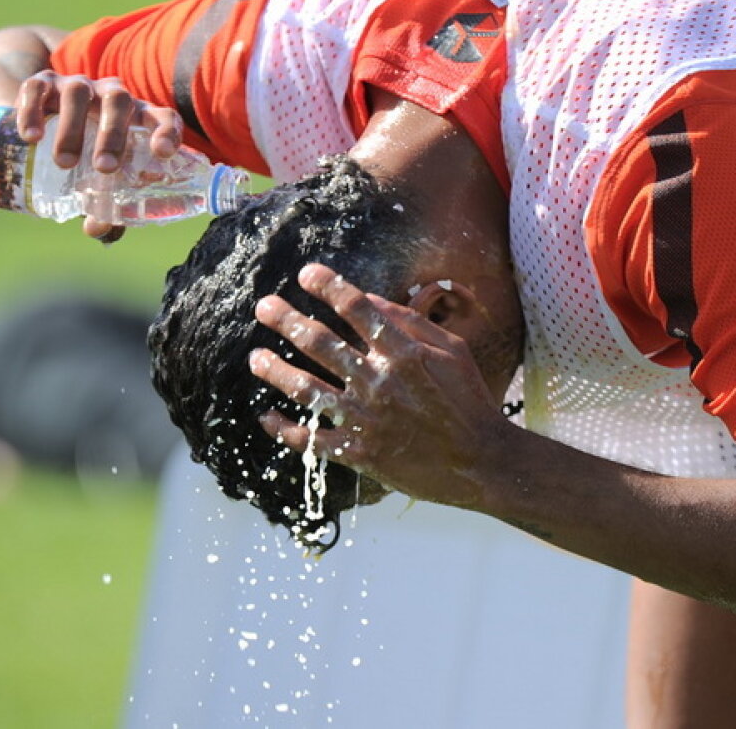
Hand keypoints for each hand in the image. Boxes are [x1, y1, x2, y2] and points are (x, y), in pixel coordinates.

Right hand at [14, 71, 183, 241]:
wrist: (47, 111)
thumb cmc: (88, 153)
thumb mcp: (101, 177)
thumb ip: (106, 206)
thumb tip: (98, 230)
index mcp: (138, 118)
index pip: (163, 117)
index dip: (167, 132)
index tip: (162, 153)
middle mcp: (111, 95)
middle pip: (119, 103)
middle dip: (113, 135)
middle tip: (104, 168)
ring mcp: (78, 85)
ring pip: (78, 94)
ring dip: (72, 128)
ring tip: (64, 162)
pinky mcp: (44, 82)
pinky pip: (37, 87)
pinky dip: (32, 110)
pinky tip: (31, 137)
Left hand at [248, 262, 508, 508]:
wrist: (480, 461)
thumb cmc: (469, 400)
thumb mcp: (452, 351)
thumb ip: (411, 323)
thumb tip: (371, 299)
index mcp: (404, 352)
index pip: (358, 309)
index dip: (329, 287)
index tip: (306, 274)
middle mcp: (379, 381)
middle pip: (321, 343)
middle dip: (287, 320)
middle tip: (263, 307)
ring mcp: (367, 419)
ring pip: (307, 390)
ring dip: (275, 370)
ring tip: (255, 358)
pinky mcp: (360, 453)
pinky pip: (312, 440)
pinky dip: (284, 429)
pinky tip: (266, 417)